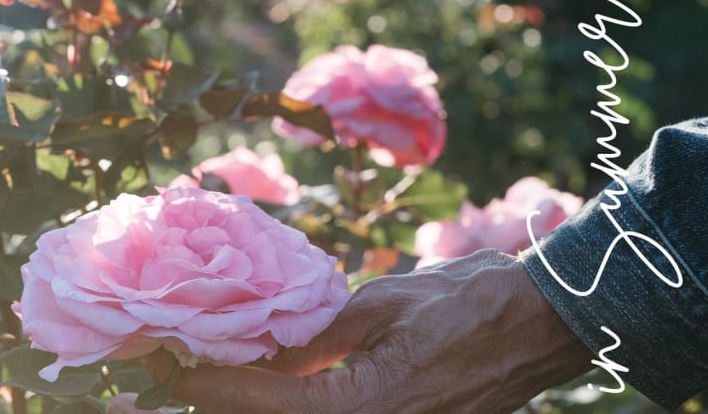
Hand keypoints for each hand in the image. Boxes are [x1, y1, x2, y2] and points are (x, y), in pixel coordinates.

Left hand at [144, 249, 592, 413]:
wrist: (535, 325)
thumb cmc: (466, 303)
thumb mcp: (380, 307)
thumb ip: (314, 337)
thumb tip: (258, 347)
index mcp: (371, 407)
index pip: (269, 404)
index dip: (214, 386)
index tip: (171, 369)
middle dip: (226, 402)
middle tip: (177, 373)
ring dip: (256, 404)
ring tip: (210, 376)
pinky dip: (293, 404)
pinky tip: (271, 381)